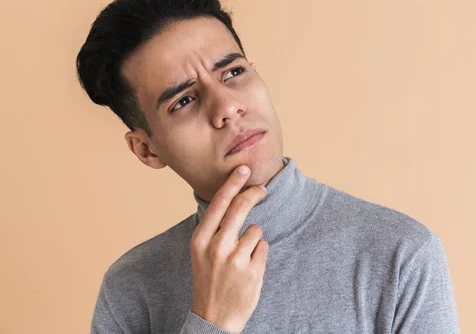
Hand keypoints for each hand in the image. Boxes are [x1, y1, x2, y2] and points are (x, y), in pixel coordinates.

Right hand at [190, 165, 268, 333]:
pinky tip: (249, 268)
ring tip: (242, 258)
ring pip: (256, 230)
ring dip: (254, 239)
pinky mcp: (253, 270)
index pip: (219, 203)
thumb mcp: (201, 252)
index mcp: (200, 240)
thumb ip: (214, 228)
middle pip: (241, 207)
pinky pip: (264, 247)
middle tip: (262, 188)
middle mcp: (216, 247)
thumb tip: (233, 198)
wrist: (214, 318)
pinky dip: (259, 254)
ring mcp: (235, 259)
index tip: (244, 169)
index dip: (233, 183)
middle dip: (254, 193)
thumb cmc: (209, 280)